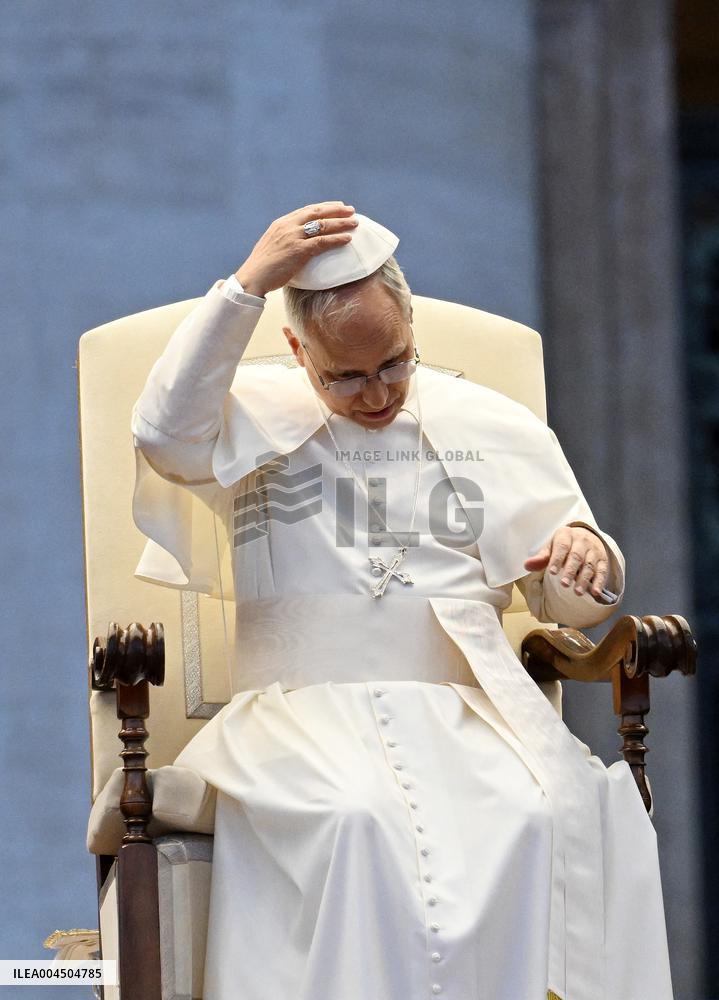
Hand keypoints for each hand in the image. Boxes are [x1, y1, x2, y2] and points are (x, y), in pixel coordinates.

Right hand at [235, 202, 358, 296]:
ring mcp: (293, 237)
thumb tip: (298, 243)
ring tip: (355, 223)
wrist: (253, 277)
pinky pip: (322, 242)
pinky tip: (347, 239)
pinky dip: (336, 239)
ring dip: (341, 223)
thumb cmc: (263, 267)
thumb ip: (285, 240)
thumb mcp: (273, 246)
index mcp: (282, 223)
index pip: (307, 210)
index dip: (324, 207)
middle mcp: (288, 226)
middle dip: (336, 210)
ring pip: (322, 225)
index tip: (337, 205)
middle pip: (317, 212)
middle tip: (351, 210)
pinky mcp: (298, 250)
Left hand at [523, 525, 608, 597]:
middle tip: (564, 585)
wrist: (586, 536)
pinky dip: (599, 582)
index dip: (557, 559)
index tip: (552, 572)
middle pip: (576, 556)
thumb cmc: (564, 545)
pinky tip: (595, 592)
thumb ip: (541, 558)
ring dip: (584, 579)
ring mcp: (594, 550)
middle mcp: (582, 541)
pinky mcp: (603, 560)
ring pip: (589, 565)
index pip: (562, 547)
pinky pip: (602, 571)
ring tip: (578, 592)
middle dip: (570, 571)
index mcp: (566, 535)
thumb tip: (526, 566)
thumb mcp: (551, 547)